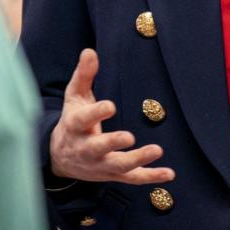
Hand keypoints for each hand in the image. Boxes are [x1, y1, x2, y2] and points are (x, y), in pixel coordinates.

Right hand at [48, 49, 174, 184]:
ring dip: (137, 160)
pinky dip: (150, 177)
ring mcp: (100, 164)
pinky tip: (169, 174)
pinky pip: (132, 179)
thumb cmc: (73, 119)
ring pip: (118, 165)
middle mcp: (86, 149)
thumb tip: (90, 51)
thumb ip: (84, 74)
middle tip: (129, 137)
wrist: (60, 157)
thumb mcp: (74, 97)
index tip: (110, 105)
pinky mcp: (112, 175)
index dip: (97, 113)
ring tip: (157, 150)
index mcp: (76, 126)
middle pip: (98, 148)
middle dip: (113, 143)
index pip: (84, 120)